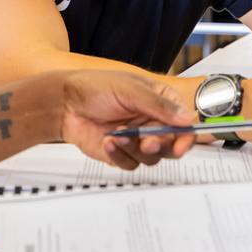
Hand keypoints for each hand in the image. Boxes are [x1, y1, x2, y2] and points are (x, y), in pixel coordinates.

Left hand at [59, 71, 196, 169]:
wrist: (64, 103)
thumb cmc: (95, 87)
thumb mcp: (130, 90)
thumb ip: (159, 105)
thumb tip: (187, 118)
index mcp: (160, 102)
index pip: (184, 123)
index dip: (186, 136)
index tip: (180, 144)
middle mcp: (151, 122)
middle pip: (171, 145)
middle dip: (160, 145)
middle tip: (148, 141)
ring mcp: (137, 140)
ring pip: (152, 158)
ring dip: (135, 148)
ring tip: (118, 134)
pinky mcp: (121, 154)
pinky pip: (130, 164)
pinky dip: (120, 155)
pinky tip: (108, 141)